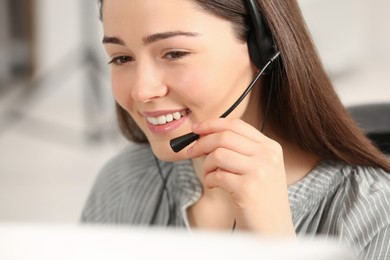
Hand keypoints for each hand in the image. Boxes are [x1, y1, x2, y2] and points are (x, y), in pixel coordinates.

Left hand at [187, 118, 294, 235]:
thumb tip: (204, 136)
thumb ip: (239, 150)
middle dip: (201, 143)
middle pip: (224, 137)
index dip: (212, 124)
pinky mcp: (248, 188)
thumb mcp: (258, 168)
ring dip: (207, 165)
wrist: (273, 230)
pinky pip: (216, 175)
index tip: (196, 129)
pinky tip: (214, 186)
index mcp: (270, 147)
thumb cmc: (260, 199)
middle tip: (191, 152)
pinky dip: (209, 180)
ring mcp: (259, 171)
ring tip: (210, 176)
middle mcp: (268, 156)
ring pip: (218, 154)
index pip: (236, 125)